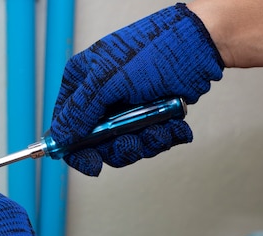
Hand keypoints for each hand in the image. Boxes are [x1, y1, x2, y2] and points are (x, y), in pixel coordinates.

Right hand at [51, 3, 223, 175]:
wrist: (202, 46)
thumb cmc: (153, 50)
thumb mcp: (106, 80)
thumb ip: (80, 111)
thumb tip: (60, 137)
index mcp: (82, 82)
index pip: (66, 125)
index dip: (75, 149)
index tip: (91, 163)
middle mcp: (102, 98)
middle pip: (97, 144)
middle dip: (118, 148)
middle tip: (131, 143)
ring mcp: (126, 109)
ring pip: (125, 146)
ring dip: (144, 143)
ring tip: (158, 128)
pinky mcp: (150, 116)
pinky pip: (149, 141)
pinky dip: (163, 137)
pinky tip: (173, 126)